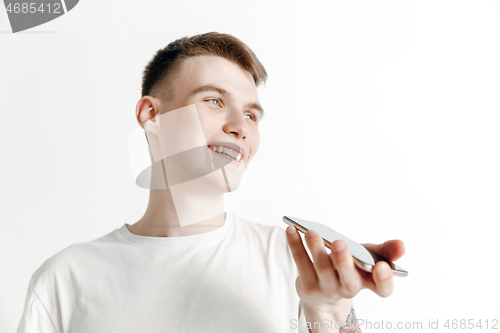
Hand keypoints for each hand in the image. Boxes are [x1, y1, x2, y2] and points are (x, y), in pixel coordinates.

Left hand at [285, 226, 404, 309]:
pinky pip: (301, 263)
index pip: (383, 288)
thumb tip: (401, 245)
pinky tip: (292, 230)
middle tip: (340, 244)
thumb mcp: (369, 256)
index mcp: (369, 282)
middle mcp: (348, 289)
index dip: (384, 280)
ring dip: (316, 249)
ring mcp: (327, 289)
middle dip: (344, 261)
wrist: (323, 291)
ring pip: (322, 270)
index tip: (382, 266)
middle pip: (348, 280)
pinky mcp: (307, 286)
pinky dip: (295, 245)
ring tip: (312, 232)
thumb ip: (386, 250)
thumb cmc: (350, 267)